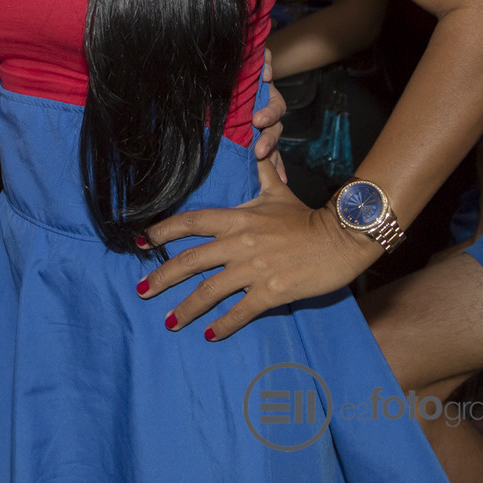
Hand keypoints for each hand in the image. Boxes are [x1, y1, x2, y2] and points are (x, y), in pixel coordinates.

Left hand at [136, 159, 377, 339]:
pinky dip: (223, 325)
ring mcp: (253, 269)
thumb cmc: (306, 216)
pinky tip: (209, 335)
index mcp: (236, 219)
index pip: (191, 222)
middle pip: (190, 260)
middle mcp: (238, 243)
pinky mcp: (271, 292)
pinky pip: (240, 311)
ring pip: (209, 290)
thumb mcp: (278, 191)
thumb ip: (263, 172)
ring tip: (169, 321)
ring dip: (186, 308)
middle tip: (141, 290)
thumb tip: (260, 147)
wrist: (340, 238)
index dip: (163, 231)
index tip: (141, 241)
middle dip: (162, 277)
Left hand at [251, 48, 287, 180]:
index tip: (257, 120)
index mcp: (267, 97)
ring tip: (263, 168)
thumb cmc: (240, 73)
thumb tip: (265, 60)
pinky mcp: (260, 141)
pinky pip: (272, 157)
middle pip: (275, 129)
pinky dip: (277, 167)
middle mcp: (268, 114)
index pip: (275, 106)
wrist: (232, 82)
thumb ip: (260, 61)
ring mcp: (265, 129)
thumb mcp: (248, 64)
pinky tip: (281, 179)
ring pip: (273, 144)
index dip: (269, 113)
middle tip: (259, 149)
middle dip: (268, 140)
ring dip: (271, 156)